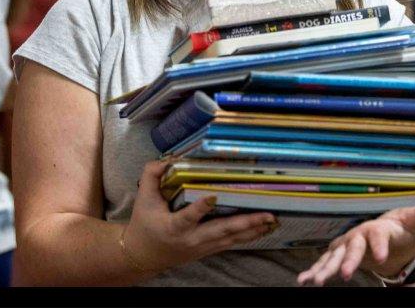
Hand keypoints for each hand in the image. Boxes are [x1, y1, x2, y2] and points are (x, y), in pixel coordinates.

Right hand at [122, 160, 276, 272]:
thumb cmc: (144, 224)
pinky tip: (263, 228)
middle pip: (220, 231)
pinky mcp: (209, 249)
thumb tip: (168, 158)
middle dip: (244, 223)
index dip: (200, 209)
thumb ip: (152, 175)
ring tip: (271, 219)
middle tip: (265, 214)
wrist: (142, 256)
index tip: (212, 196)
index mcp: (173, 227)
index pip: (187, 217)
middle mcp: (191, 239)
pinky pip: (231, 243)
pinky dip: (249, 236)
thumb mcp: (144, 198)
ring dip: (252, 229)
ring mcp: (202, 246)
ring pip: (230, 238)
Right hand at [297, 203, 414, 285]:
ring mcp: (347, 245)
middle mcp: (359, 235)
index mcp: (377, 227)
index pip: (378, 234)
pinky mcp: (340, 255)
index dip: (378, 244)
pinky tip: (304, 280)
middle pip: (353, 246)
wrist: (384, 232)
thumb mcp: (411, 222)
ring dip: (325, 267)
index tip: (381, 256)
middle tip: (346, 273)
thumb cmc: (397, 228)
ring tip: (316, 280)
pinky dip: (314, 270)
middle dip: (349, 259)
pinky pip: (326, 263)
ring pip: (335, 256)